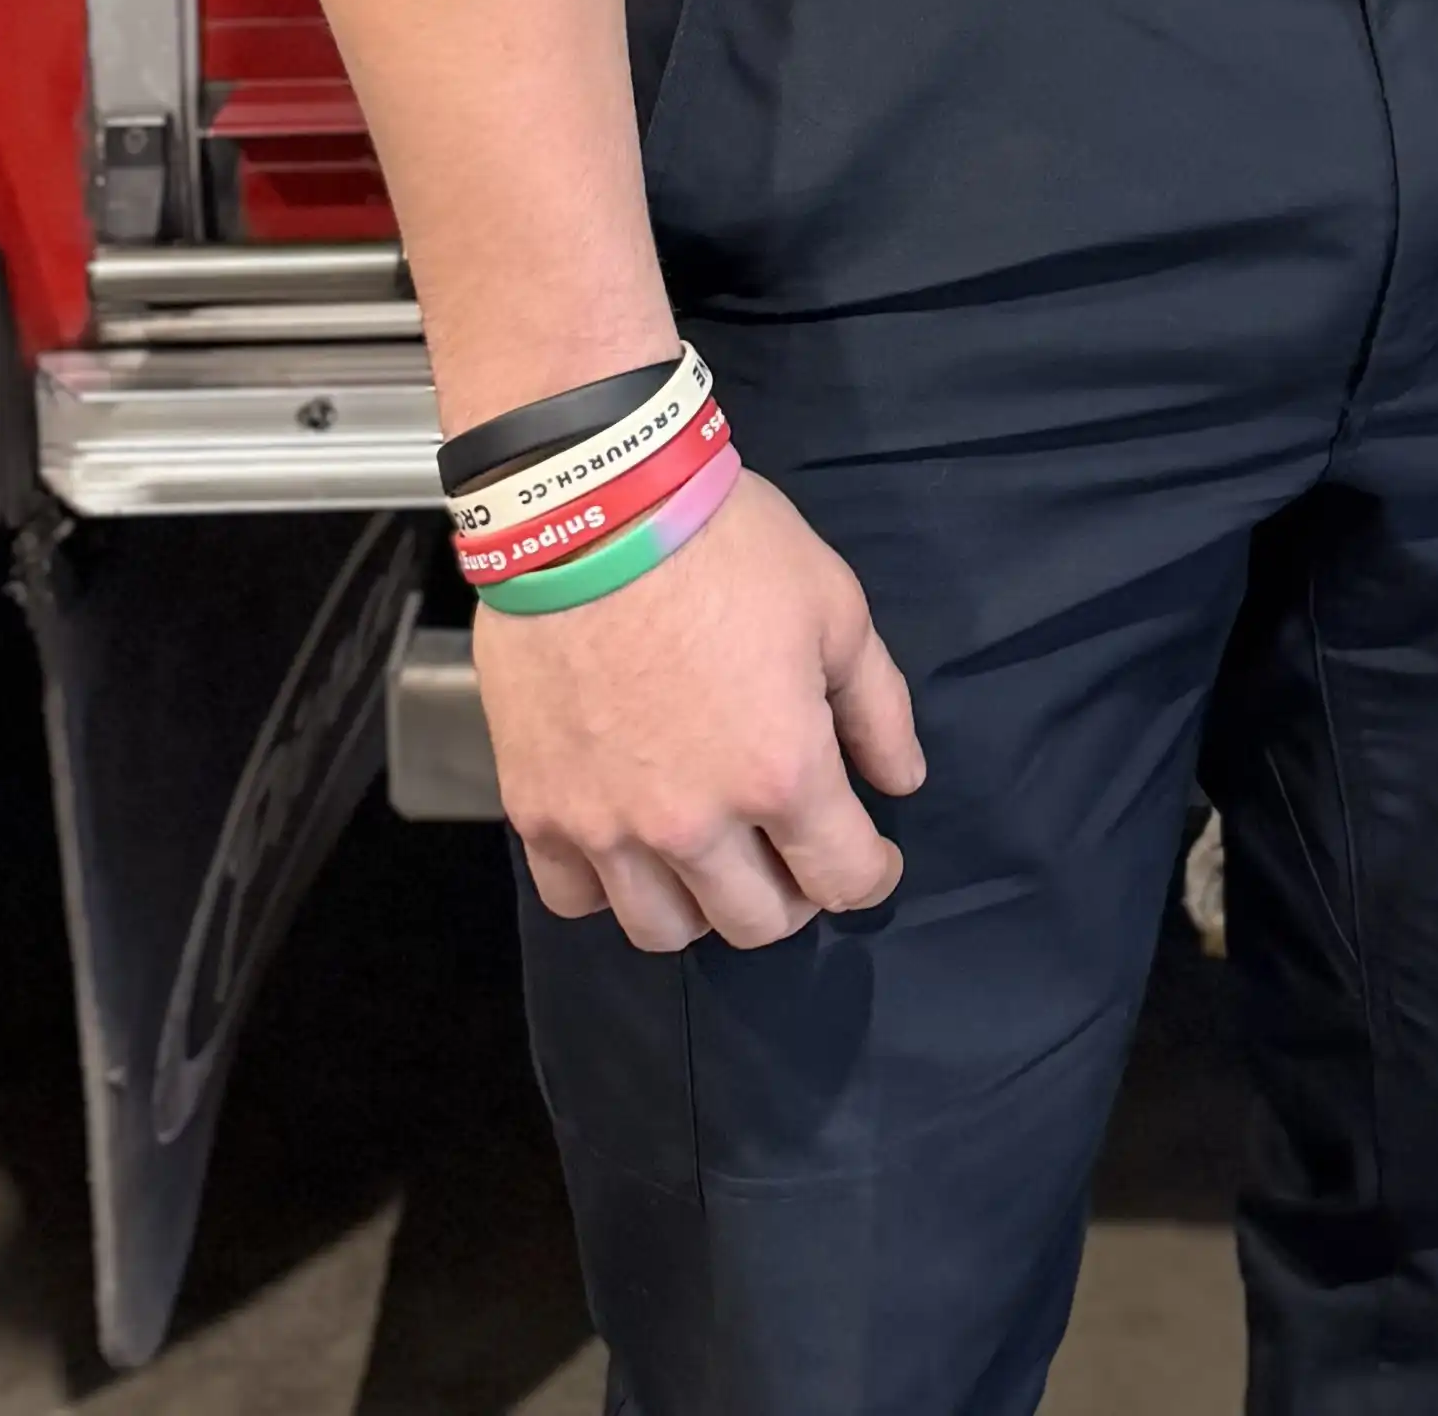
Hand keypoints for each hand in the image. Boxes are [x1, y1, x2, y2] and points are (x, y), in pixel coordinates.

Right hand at [479, 470, 924, 951]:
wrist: (594, 507)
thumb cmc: (724, 544)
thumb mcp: (835, 607)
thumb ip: (877, 707)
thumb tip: (900, 781)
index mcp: (780, 771)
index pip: (843, 878)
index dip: (871, 876)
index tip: (871, 859)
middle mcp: (693, 823)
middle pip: (755, 923)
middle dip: (792, 896)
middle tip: (791, 852)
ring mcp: (606, 825)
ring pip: (662, 931)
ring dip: (700, 906)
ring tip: (711, 857)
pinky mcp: (537, 808)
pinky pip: (574, 897)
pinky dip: (607, 886)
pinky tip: (627, 843)